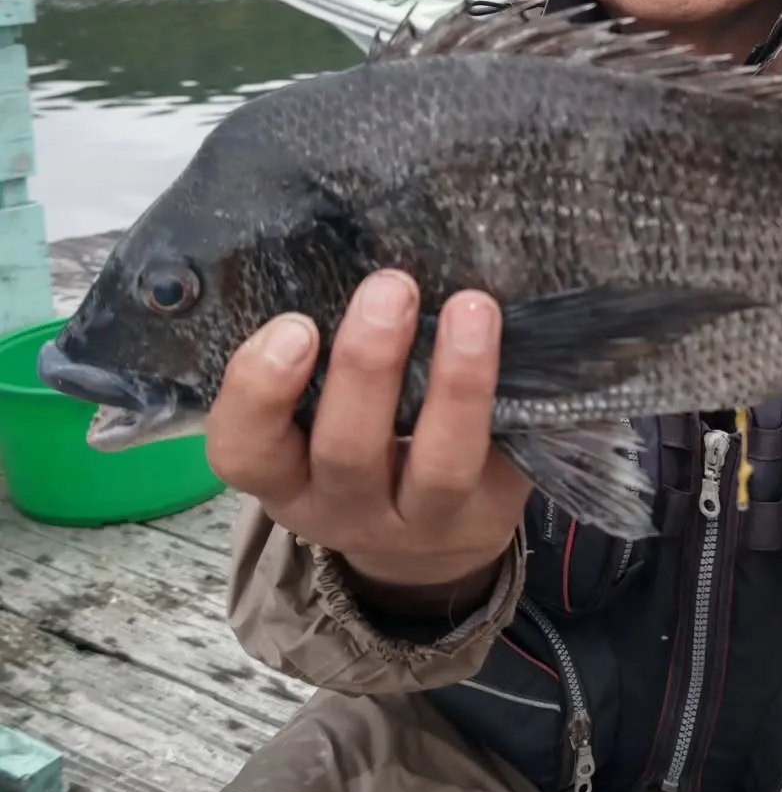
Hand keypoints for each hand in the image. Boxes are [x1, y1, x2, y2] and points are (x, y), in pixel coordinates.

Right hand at [207, 270, 531, 600]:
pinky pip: (505, 463)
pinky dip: (510, 404)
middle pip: (346, 451)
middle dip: (367, 365)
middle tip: (390, 287)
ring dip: (458, 385)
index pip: (244, 450)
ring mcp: (423, 521)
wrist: (429, 541)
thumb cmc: (365, 447)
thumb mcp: (316, 423)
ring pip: (440, 467)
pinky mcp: (491, 513)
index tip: (294, 326)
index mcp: (287, 479)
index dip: (259, 392)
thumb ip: (320, 362)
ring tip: (472, 309)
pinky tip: (527, 349)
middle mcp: (346, 508)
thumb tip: (353, 250)